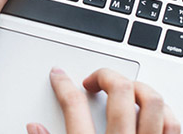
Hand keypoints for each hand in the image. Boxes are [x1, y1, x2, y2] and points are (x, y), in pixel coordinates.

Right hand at [27, 68, 180, 133]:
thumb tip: (34, 127)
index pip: (73, 106)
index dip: (63, 84)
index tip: (58, 75)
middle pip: (119, 91)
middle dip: (104, 75)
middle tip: (92, 81)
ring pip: (151, 101)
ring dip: (136, 87)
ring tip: (122, 90)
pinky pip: (172, 124)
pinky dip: (161, 111)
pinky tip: (147, 112)